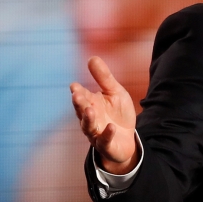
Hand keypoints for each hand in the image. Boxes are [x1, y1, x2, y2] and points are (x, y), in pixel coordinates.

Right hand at [70, 56, 138, 172]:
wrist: (128, 139)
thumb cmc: (118, 114)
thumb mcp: (115, 92)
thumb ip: (104, 78)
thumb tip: (92, 57)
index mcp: (90, 103)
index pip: (81, 96)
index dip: (78, 92)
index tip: (74, 86)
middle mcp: (89, 118)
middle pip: (81, 111)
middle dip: (79, 104)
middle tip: (76, 95)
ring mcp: (96, 132)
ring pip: (88, 126)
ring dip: (88, 119)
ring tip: (89, 110)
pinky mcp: (106, 145)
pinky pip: (105, 140)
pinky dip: (107, 134)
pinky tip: (111, 126)